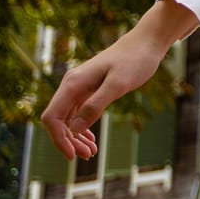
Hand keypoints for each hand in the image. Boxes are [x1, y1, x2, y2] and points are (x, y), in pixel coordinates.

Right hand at [40, 0, 197, 160]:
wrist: (147, 42)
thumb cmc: (136, 60)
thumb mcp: (118, 84)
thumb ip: (96, 105)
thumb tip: (75, 129)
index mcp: (73, 84)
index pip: (52, 118)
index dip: (59, 139)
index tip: (74, 156)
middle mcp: (71, 85)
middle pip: (58, 121)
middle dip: (68, 141)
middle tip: (88, 156)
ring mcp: (79, 86)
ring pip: (68, 118)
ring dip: (76, 137)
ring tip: (91, 153)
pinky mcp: (90, 88)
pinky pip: (78, 113)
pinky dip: (82, 128)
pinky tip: (91, 139)